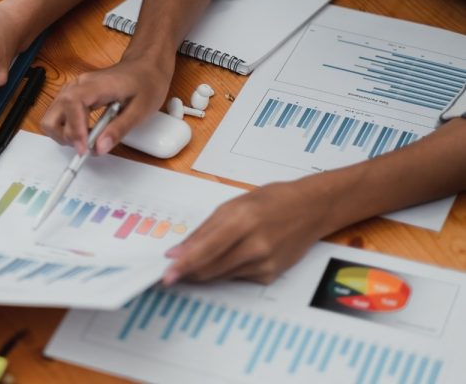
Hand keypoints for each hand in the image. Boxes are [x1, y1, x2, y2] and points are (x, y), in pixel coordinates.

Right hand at [41, 54, 174, 154]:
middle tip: (86, 147)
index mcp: (95, 85)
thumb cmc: (146, 83)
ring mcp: (73, 89)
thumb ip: (118, 130)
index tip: (84, 149)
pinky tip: (87, 132)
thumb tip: (99, 149)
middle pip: (52, 115)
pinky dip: (68, 128)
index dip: (73, 130)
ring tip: (88, 140)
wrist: (145, 65)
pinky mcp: (74, 95)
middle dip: (65, 137)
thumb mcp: (140, 110)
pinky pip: (60, 115)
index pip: (71, 105)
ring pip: (52, 117)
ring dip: (65, 134)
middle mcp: (77, 85)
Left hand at [162, 177, 331, 285]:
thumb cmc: (271, 201)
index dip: (183, 264)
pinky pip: (237, 277)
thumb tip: (179, 251)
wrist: (311, 209)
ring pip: (221, 275)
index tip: (166, 273)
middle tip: (170, 273)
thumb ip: (205, 230)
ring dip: (204, 271)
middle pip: (210, 268)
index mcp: (241, 220)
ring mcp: (264, 262)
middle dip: (188, 272)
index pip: (205, 249)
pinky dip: (226, 269)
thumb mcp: (232, 205)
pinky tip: (233, 255)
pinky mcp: (270, 275)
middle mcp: (254, 245)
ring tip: (197, 260)